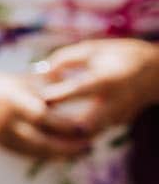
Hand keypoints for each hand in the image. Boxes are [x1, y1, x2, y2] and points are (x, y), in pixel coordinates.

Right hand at [0, 69, 91, 160]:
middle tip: (90, 145)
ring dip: (62, 154)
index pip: (47, 119)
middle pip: (45, 141)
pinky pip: (30, 154)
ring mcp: (7, 136)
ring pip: (39, 152)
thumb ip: (47, 85)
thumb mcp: (23, 80)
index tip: (88, 127)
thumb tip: (75, 83)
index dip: (68, 126)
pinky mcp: (4, 144)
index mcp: (17, 104)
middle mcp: (11, 123)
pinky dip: (48, 156)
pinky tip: (63, 154)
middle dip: (70, 146)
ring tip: (82, 151)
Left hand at [35, 38, 158, 134]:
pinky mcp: (117, 124)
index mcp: (109, 79)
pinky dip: (75, 132)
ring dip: (65, 133)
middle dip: (60, 127)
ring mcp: (119, 117)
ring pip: (88, 134)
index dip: (59, 94)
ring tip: (43, 125)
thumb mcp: (94, 49)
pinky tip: (56, 126)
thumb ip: (66, 59)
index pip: (81, 89)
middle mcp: (116, 102)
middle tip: (38, 120)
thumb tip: (41, 73)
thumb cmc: (121, 56)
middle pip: (86, 125)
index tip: (37, 97)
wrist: (158, 74)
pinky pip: (94, 132)